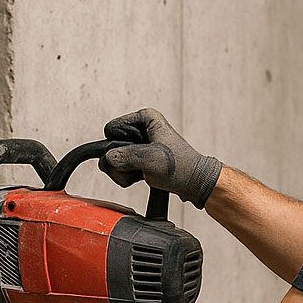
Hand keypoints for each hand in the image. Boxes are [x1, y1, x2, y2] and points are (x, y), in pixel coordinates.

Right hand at [100, 108, 221, 208]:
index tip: (129, 152)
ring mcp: (140, 146)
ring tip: (139, 175)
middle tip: (133, 168)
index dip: (117, 142)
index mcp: (146, 118)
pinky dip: (126, 176)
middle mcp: (142, 130)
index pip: (113, 128)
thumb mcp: (149, 158)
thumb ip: (124, 156)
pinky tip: (139, 178)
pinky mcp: (141, 160)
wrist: (193, 184)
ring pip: (115, 158)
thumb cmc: (181, 167)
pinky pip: (122, 167)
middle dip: (118, 161)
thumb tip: (108, 159)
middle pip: (112, 145)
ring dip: (122, 171)